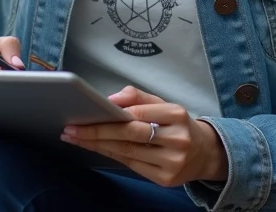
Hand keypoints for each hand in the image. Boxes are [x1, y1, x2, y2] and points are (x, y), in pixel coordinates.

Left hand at [61, 86, 228, 185]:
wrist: (204, 153)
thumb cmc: (177, 125)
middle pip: (129, 135)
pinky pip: (131, 165)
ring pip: (127, 152)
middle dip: (97, 131)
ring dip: (97, 145)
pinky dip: (110, 155)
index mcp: (177, 115)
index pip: (139, 113)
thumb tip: (111, 99)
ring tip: (75, 138)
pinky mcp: (165, 179)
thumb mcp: (164, 104)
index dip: (112, 114)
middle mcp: (177, 139)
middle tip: (71, 128)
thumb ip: (138, 97)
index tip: (88, 111)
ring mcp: (172, 162)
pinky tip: (95, 148)